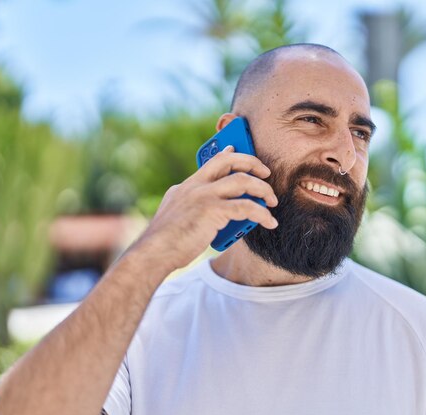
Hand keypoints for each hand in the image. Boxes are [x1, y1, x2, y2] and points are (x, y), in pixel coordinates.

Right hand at [132, 146, 277, 270]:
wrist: (153, 253)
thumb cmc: (166, 242)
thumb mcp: (177, 216)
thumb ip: (192, 206)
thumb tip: (211, 210)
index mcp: (186, 187)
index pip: (212, 162)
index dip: (229, 154)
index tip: (236, 149)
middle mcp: (194, 186)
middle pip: (229, 161)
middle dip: (252, 163)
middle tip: (266, 174)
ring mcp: (203, 196)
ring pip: (243, 181)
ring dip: (263, 190)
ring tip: (272, 202)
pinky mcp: (212, 210)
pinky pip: (246, 207)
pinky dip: (262, 214)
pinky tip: (270, 222)